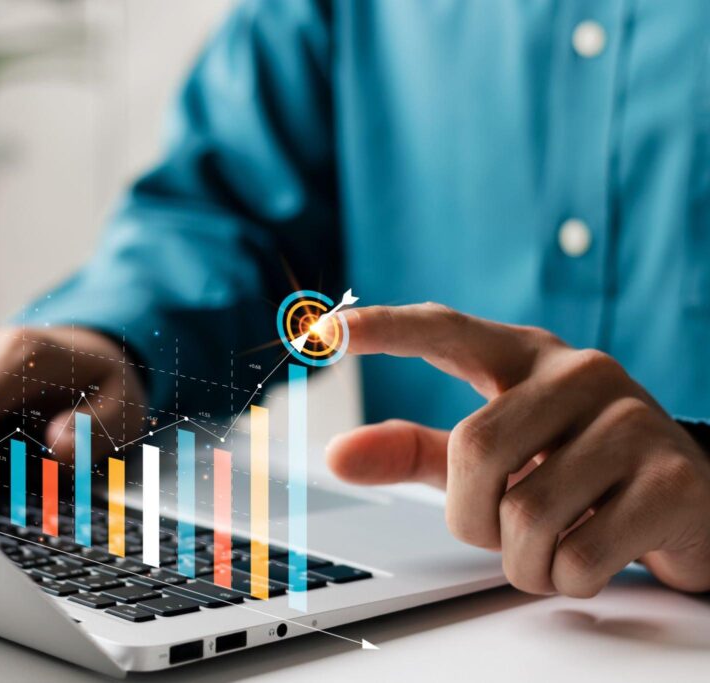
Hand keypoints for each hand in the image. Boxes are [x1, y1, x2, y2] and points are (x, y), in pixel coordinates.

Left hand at [323, 303, 709, 596]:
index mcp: (526, 357)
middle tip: (499, 529)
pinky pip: (579, 555)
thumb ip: (413, 451)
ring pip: (527, 513)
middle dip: (471, 516)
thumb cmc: (573, 471)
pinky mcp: (674, 480)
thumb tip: (334, 455)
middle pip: (476, 450)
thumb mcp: (494, 456)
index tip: (322, 331)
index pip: (445, 328)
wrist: (688, 503)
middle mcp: (581, 373)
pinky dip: (566, 580)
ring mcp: (634, 421)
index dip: (384, 328)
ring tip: (553, 544)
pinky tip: (592, 558)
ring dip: (522, 558)